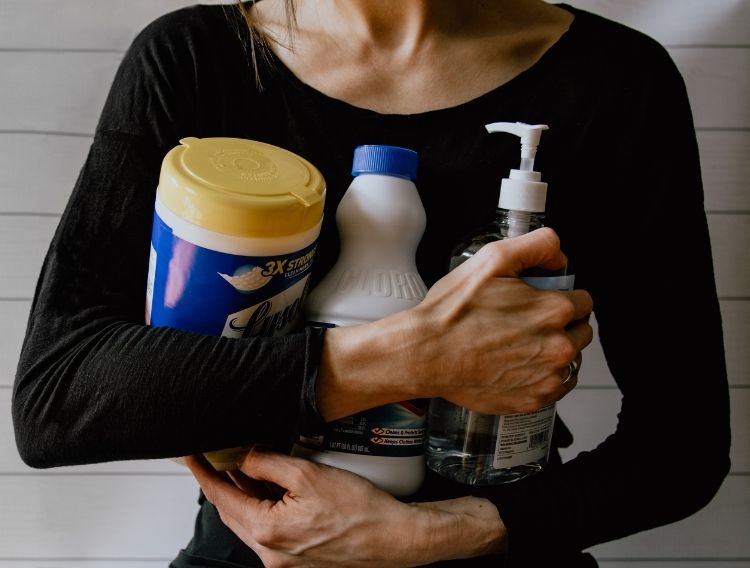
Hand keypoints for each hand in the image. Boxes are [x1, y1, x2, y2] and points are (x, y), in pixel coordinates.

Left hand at [185, 450, 505, 566]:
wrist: (393, 538)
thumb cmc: (360, 510)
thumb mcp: (308, 474)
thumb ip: (268, 463)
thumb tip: (243, 457)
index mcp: (266, 531)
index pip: (221, 496)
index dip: (202, 472)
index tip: (189, 455)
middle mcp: (269, 552)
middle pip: (232, 511)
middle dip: (222, 481)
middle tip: (216, 455)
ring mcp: (282, 559)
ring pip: (249, 520)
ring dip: (244, 494)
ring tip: (246, 465)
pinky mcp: (296, 559)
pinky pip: (268, 529)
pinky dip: (263, 506)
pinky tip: (271, 488)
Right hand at [410, 227, 592, 413]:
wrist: (426, 354)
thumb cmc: (453, 311)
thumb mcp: (492, 259)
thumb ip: (536, 245)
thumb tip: (559, 255)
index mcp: (554, 310)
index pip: (584, 301)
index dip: (562, 296)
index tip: (540, 300)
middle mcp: (559, 347)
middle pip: (581, 331)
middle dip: (562, 324)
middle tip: (526, 321)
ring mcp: (547, 378)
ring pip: (570, 360)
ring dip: (554, 350)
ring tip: (519, 344)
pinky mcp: (533, 400)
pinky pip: (556, 386)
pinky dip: (543, 376)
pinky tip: (518, 365)